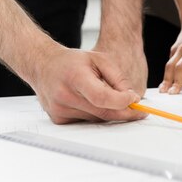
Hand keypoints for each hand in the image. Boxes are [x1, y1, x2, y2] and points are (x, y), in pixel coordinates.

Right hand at [30, 46, 147, 123]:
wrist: (43, 66)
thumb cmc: (72, 61)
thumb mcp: (100, 59)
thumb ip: (118, 78)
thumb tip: (132, 98)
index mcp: (75, 77)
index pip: (102, 97)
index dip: (121, 101)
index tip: (134, 100)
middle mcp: (64, 95)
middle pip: (102, 112)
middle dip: (124, 112)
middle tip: (138, 110)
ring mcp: (59, 110)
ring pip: (96, 119)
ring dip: (108, 112)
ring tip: (106, 95)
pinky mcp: (58, 119)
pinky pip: (86, 122)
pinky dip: (95, 114)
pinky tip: (90, 101)